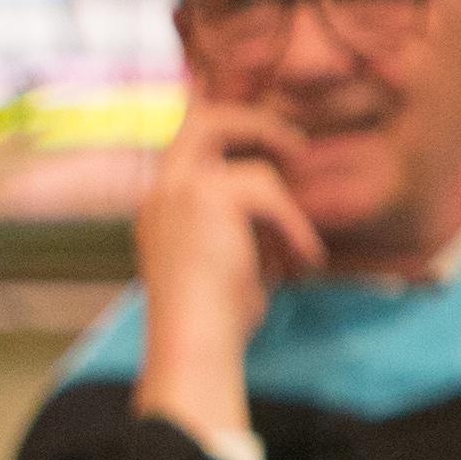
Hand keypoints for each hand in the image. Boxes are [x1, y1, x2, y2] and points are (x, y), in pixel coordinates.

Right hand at [131, 93, 320, 447]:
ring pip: (253, 168)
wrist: (193, 339)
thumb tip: (274, 214)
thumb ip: (240, 228)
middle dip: (255, 124)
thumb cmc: (212, 321)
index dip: (224, 125)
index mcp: (159, 207)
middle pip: (204, 120)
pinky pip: (269, 194)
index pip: (184, 143)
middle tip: (296, 147)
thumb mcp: (225, 262)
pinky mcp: (206, 194)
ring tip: (301, 253)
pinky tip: (301, 262)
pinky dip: (293, 228)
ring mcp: (178, 188)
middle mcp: (161, 191)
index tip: (267, 135)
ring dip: (289, 212)